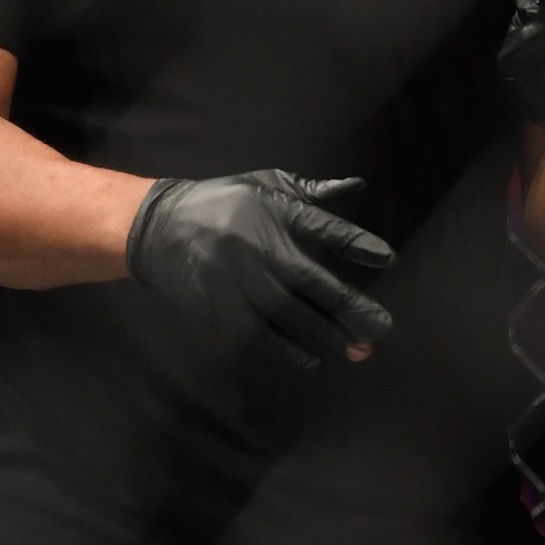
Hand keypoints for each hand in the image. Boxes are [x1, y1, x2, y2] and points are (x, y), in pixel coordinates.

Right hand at [126, 170, 392, 367]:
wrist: (157, 226)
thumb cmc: (222, 202)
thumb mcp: (265, 185)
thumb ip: (312, 191)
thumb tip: (359, 185)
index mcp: (274, 210)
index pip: (324, 227)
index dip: (357, 243)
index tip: (387, 259)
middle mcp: (258, 245)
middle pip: (311, 281)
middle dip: (349, 306)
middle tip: (381, 328)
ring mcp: (237, 279)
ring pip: (289, 314)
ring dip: (325, 335)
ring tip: (358, 351)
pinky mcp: (218, 305)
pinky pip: (258, 333)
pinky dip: (287, 349)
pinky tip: (312, 359)